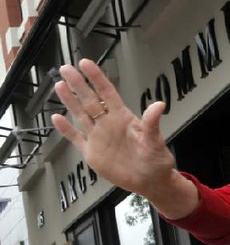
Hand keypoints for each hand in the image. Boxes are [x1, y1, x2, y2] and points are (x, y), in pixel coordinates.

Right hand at [51, 59, 175, 200]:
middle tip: (66, 68)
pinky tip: (56, 118)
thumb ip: (152, 123)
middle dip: (78, 84)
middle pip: (90, 100)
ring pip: (81, 115)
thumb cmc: (156, 160)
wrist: (150, 181)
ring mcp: (99, 137)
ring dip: (70, 101)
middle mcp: (109, 124)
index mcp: (123, 118)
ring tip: (60, 85)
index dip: (96, 78)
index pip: (107, 93)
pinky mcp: (92, 153)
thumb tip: (159, 105)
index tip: (86, 63)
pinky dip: (66, 129)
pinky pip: (76, 138)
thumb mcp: (155, 141)